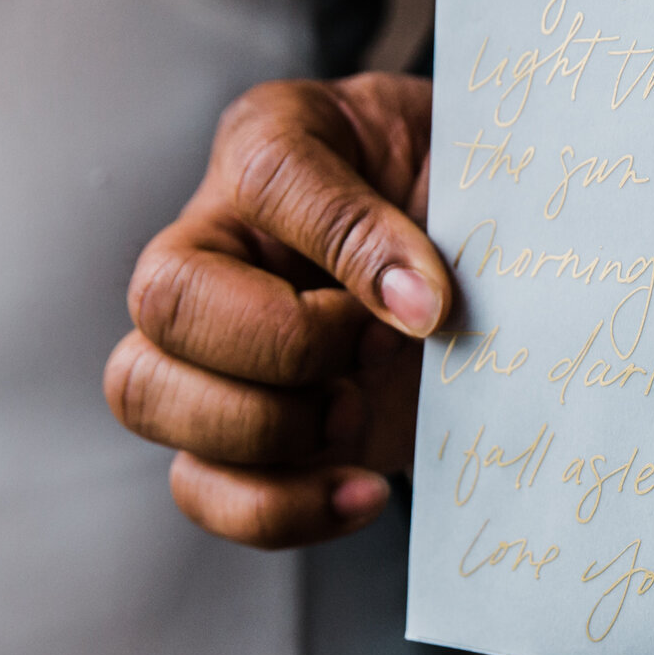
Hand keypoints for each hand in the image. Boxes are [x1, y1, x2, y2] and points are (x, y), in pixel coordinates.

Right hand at [105, 75, 452, 547]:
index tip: (434, 300)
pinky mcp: (247, 434)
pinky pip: (199, 486)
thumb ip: (444, 208)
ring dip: (262, 428)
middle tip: (383, 348)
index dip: (350, 240)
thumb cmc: (476, 194)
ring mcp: (218, 346)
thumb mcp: (468, 166)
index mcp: (276, 145)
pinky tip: (360, 491)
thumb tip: (416, 301)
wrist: (509, 264)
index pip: (270, 174)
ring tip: (357, 414)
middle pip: (163, 299)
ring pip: (144, 392)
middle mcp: (221, 242)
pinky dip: (275, 509)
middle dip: (282, 346)